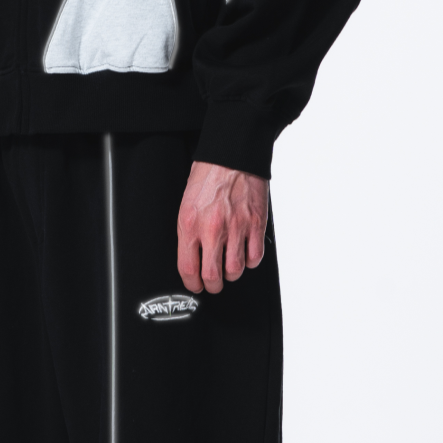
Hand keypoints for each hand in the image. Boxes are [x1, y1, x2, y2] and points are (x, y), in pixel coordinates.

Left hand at [177, 161, 268, 294]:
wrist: (233, 156)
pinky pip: (255, 257)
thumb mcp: (186, 204)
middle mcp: (213, 229)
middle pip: (213, 277)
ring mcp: (236, 228)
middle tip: (213, 284)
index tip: (196, 285)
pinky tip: (245, 254)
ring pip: (236, 271)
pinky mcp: (256, 224)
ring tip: (229, 268)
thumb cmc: (208, 176)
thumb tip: (192, 257)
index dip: (192, 284)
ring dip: (231, 274)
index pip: (188, 269)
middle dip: (212, 286)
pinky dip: (250, 261)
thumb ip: (189, 232)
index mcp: (190, 224)